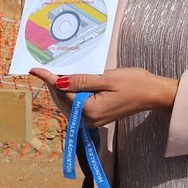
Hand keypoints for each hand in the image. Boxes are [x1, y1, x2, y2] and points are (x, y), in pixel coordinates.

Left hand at [31, 67, 177, 125]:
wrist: (153, 94)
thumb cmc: (135, 83)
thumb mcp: (107, 78)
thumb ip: (81, 80)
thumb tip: (57, 81)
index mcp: (90, 110)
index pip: (62, 92)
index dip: (48, 78)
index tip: (34, 69)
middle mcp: (88, 119)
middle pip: (62, 100)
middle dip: (53, 83)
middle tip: (45, 66)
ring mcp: (92, 120)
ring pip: (67, 103)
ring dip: (61, 89)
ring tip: (55, 72)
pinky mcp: (95, 117)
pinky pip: (76, 105)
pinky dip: (70, 94)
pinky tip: (69, 82)